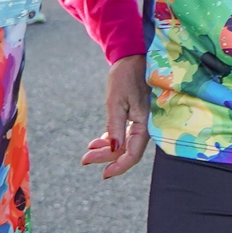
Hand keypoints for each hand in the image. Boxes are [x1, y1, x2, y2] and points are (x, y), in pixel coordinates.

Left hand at [81, 54, 150, 178]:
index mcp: (145, 124)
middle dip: (106, 157)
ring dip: (107, 148)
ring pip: (124, 143)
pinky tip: (98, 140)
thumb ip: (115, 126)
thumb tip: (113, 149)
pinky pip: (125, 134)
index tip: (103, 174)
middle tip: (85, 159)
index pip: (133, 154)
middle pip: (127, 150)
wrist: (133, 58)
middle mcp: (146, 126)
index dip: (118, 166)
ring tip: (89, 149)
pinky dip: (111, 138)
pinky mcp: (136, 116)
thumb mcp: (116, 101)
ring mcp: (142, 121)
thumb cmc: (126, 76)